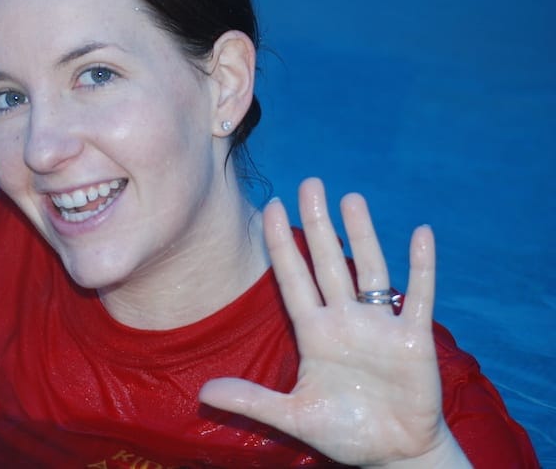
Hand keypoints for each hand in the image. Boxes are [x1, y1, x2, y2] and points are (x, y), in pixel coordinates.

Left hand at [199, 178, 465, 466]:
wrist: (394, 453)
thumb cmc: (345, 431)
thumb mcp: (293, 416)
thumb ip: (252, 401)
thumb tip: (203, 393)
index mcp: (315, 333)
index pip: (294, 278)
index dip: (283, 244)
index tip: (272, 207)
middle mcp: (345, 320)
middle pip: (328, 262)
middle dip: (319, 223)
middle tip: (310, 183)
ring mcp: (379, 325)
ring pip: (370, 269)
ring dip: (363, 235)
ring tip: (352, 198)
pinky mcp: (413, 339)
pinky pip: (419, 295)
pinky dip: (421, 266)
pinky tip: (421, 234)